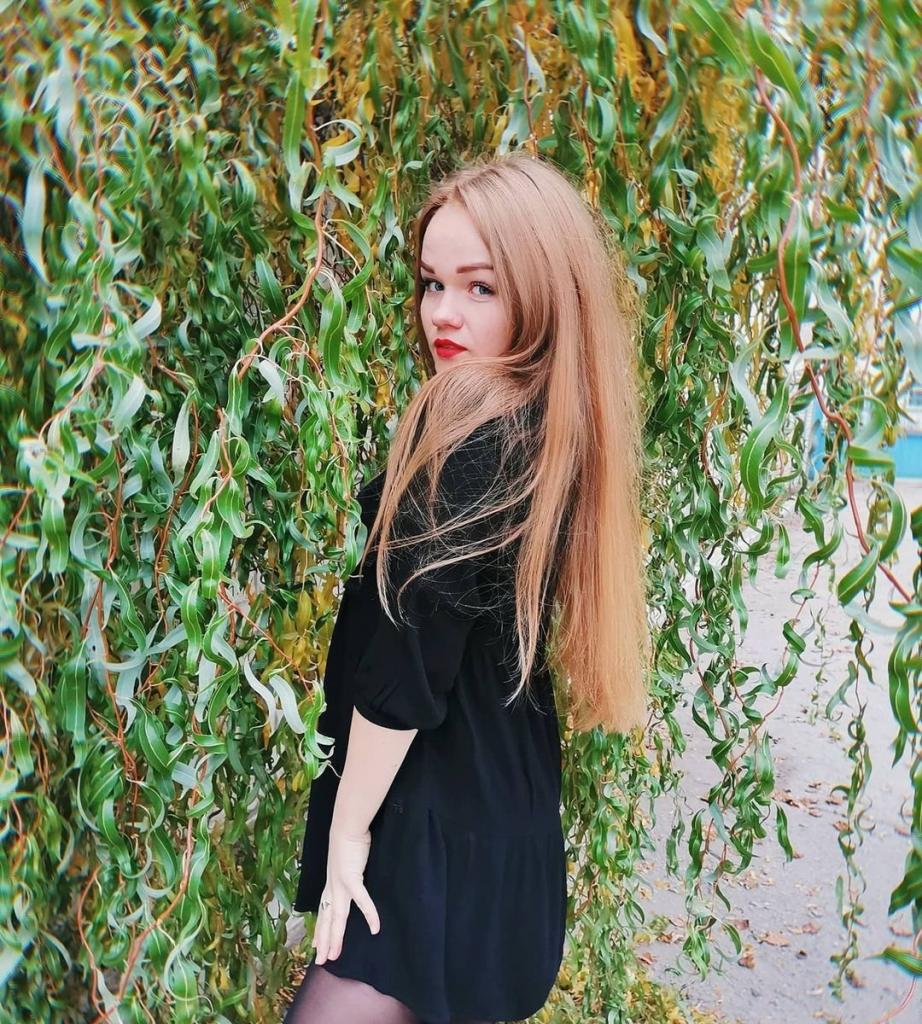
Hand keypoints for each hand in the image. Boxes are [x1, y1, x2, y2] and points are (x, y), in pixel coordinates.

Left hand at [312, 826, 380, 964]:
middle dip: (323, 941)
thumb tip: (350, 874)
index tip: (316, 945)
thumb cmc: (348, 837)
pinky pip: (362, 901)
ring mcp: (340, 884)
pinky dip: (369, 915)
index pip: (324, 911)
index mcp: (330, 882)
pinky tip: (375, 928)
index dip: (320, 929)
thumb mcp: (344, 859)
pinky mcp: (352, 878)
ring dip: (335, 938)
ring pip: (336, 917)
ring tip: (334, 956)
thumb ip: (346, 870)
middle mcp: (332, 886)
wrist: (347, 825)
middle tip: (320, 961)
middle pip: (327, 919)